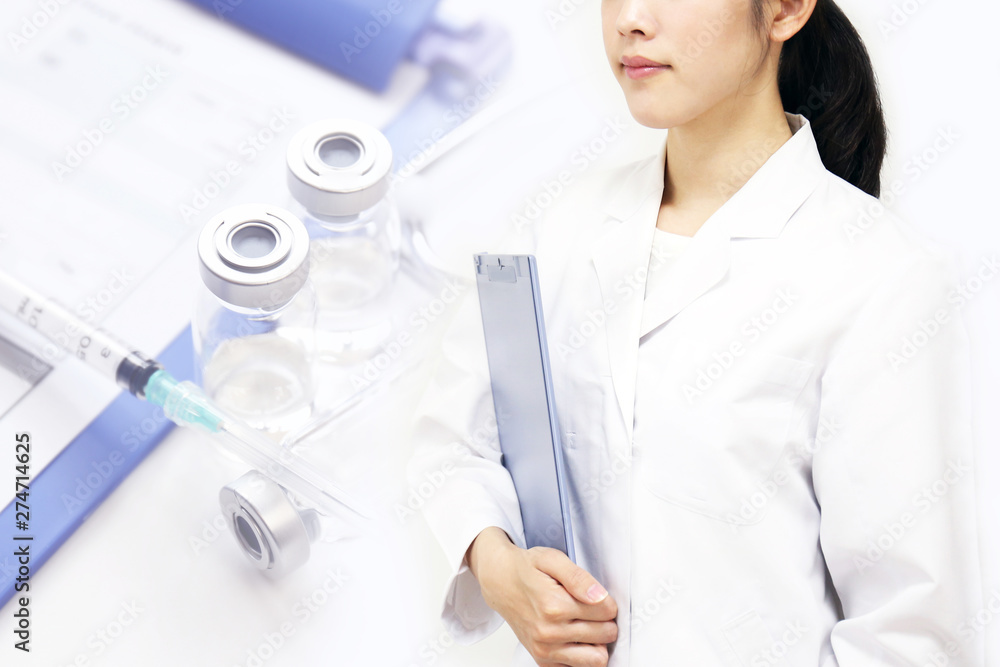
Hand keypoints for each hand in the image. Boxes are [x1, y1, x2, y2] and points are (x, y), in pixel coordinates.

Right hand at [467, 527, 617, 666]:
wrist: (500, 582)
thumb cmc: (525, 570)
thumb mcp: (551, 559)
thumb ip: (578, 577)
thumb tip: (599, 596)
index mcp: (554, 606)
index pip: (607, 611)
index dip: (607, 601)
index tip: (597, 596)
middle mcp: (549, 632)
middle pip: (606, 634)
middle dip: (605, 620)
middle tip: (592, 608)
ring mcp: (545, 649)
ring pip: (596, 658)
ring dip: (598, 641)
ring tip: (587, 624)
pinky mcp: (542, 659)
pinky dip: (582, 653)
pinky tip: (575, 636)